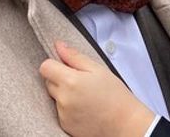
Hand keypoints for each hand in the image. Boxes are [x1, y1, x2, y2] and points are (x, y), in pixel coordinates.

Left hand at [39, 41, 155, 136]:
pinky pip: (59, 111)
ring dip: (64, 94)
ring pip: (54, 96)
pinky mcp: (65, 124)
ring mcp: (62, 113)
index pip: (45, 67)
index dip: (54, 64)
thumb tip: (59, 45)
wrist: (123, 122)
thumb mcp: (98, 69)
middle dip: (60, 78)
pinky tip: (84, 107)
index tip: (66, 66)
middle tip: (81, 81)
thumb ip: (75, 57)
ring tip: (85, 96)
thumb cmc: (114, 95)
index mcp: (70, 81)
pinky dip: (68, 108)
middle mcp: (63, 98)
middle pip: (48, 81)